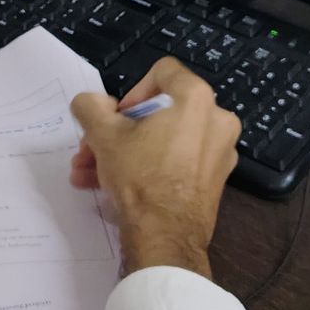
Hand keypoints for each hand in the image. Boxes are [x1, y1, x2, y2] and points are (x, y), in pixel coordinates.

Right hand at [69, 58, 239, 278]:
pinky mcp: (215, 179)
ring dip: (124, 153)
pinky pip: (177, 162)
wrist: (165, 237)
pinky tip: (112, 186)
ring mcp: (219, 151)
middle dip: (117, 131)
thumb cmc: (139, 177)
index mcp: (196, 98)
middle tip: (91, 149)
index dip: (131, 91)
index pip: (162, 73)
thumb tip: (90, 101)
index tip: (115, 117)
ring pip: (164, 140)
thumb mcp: (103, 135)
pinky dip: (148, 168)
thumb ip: (91, 106)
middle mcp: (217, 119)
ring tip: (89, 173)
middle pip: (159, 113)